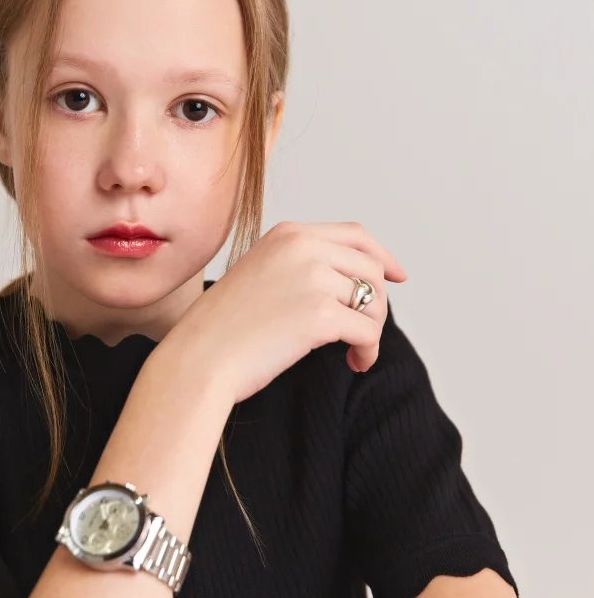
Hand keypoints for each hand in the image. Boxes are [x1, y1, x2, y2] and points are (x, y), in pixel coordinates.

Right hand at [169, 220, 408, 404]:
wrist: (198, 358)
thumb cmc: (222, 329)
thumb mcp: (259, 276)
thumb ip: (299, 267)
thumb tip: (352, 284)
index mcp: (288, 234)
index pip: (354, 235)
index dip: (382, 257)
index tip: (397, 278)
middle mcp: (303, 247)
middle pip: (371, 269)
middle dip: (377, 303)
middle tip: (365, 333)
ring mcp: (313, 278)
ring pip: (374, 302)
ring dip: (372, 331)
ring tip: (356, 353)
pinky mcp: (320, 314)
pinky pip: (368, 331)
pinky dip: (368, 350)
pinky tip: (355, 363)